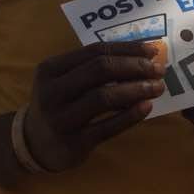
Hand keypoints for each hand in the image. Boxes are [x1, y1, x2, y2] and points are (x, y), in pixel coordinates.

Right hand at [24, 41, 165, 171]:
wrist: (35, 144)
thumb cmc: (59, 105)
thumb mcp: (65, 81)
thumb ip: (93, 69)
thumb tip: (140, 57)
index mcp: (51, 69)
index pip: (95, 51)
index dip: (127, 49)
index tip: (152, 51)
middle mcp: (53, 91)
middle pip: (100, 70)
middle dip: (134, 67)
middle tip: (158, 70)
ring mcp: (61, 118)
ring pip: (104, 97)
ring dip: (136, 90)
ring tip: (157, 87)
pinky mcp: (73, 142)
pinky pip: (107, 127)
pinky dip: (130, 116)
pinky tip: (146, 107)